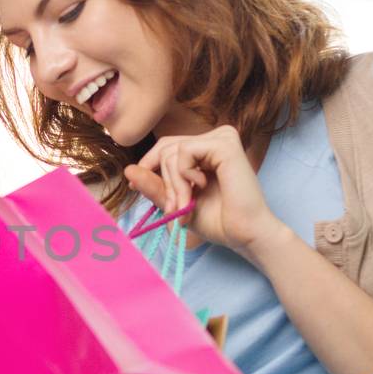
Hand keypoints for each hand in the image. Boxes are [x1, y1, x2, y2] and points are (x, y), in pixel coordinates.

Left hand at [126, 124, 288, 259]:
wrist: (244, 235)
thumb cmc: (218, 221)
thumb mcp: (176, 203)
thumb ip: (155, 186)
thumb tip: (128, 169)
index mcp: (206, 150)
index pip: (166, 146)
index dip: (149, 164)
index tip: (136, 185)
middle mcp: (215, 139)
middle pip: (165, 147)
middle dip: (163, 181)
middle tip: (174, 208)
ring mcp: (222, 138)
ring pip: (171, 150)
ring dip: (173, 183)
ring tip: (187, 204)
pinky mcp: (226, 143)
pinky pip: (184, 150)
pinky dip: (183, 174)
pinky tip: (202, 186)